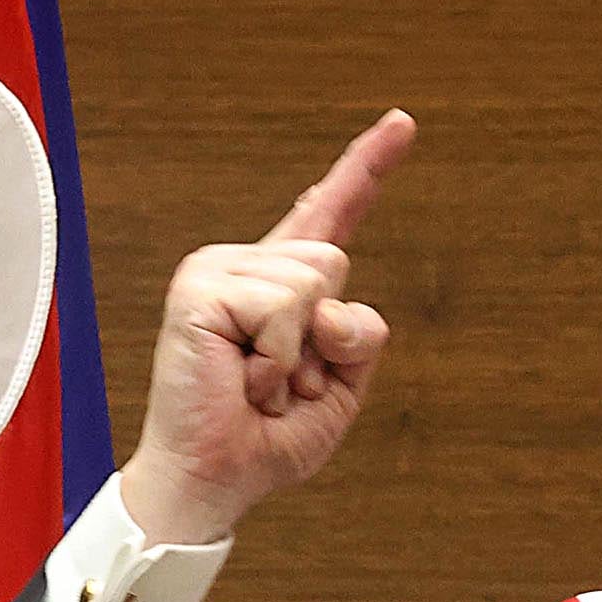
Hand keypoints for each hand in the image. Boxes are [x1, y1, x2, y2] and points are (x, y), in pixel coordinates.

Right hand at [117, 110, 414, 547]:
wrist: (215, 479)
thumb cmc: (268, 435)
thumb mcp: (342, 386)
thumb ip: (358, 335)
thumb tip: (333, 305)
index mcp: (286, 285)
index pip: (333, 213)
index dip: (368, 166)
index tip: (402, 122)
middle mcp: (250, 267)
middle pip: (336, 260)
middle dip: (327, 338)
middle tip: (279, 378)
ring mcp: (218, 272)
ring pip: (314, 283)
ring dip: (298, 354)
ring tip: (256, 380)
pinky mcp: (199, 289)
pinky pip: (284, 307)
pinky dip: (276, 358)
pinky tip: (240, 377)